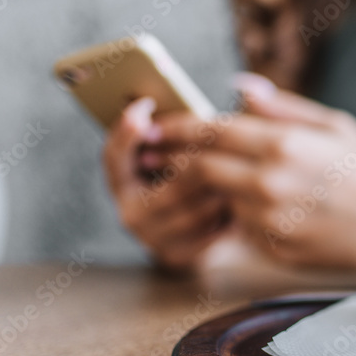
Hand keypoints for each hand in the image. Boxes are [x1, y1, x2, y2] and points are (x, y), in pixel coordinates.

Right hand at [102, 98, 230, 270]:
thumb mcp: (186, 149)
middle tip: (227, 149)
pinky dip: (228, 216)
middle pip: (167, 181)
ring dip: (221, 191)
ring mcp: (151, 237)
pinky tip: (241, 204)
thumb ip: (181, 129)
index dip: (127, 131)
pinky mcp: (176, 255)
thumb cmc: (200, 178)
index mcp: (123, 180)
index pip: (114, 155)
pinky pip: (208, 231)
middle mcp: (129, 211)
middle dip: (201, 164)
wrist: (217, 233)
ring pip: (193, 208)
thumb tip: (180, 100)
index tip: (146, 105)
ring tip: (241, 177)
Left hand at [157, 74, 355, 269]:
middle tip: (154, 151)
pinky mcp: (273, 244)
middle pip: (200, 166)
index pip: (213, 130)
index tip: (157, 123)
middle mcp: (271, 181)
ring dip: (199, 186)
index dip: (178, 126)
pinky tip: (230, 201)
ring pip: (213, 197)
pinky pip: (236, 223)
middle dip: (172, 157)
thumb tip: (239, 88)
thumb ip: (281, 107)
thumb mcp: (333, 124)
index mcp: (285, 143)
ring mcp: (270, 218)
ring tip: (189, 174)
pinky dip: (228, 210)